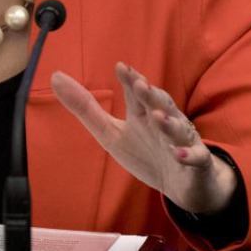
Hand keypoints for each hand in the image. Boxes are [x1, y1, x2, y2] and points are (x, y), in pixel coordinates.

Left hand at [50, 62, 236, 214]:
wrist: (182, 183)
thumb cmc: (145, 152)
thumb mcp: (110, 132)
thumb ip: (85, 107)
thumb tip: (55, 76)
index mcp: (144, 113)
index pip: (138, 94)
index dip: (131, 81)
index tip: (121, 67)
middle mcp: (165, 122)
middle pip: (159, 105)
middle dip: (151, 95)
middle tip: (140, 84)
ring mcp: (182, 141)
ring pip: (177, 128)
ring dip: (168, 123)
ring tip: (157, 116)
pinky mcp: (196, 163)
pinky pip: (195, 158)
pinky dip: (188, 155)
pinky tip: (178, 154)